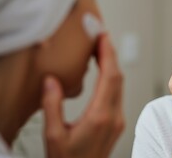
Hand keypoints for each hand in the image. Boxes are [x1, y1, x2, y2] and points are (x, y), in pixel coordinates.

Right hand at [42, 33, 123, 157]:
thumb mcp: (53, 135)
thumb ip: (52, 106)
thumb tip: (51, 80)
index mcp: (100, 116)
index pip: (110, 77)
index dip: (108, 53)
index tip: (102, 36)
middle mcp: (114, 116)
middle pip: (118, 77)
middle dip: (111, 54)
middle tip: (100, 36)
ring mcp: (118, 120)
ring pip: (120, 85)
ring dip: (112, 65)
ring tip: (101, 49)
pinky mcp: (116, 123)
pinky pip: (118, 94)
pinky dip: (112, 77)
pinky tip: (103, 71)